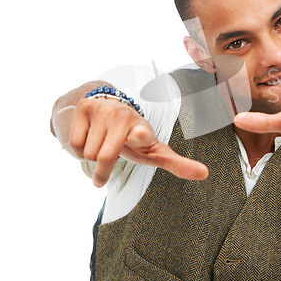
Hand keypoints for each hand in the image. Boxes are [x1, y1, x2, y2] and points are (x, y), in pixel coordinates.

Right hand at [69, 98, 208, 186]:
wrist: (110, 111)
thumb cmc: (135, 139)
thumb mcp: (154, 152)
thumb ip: (177, 164)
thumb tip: (206, 174)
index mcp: (143, 129)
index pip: (141, 133)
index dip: (140, 135)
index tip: (140, 135)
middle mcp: (125, 116)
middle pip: (103, 158)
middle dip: (101, 172)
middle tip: (103, 174)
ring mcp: (105, 109)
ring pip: (86, 153)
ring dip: (90, 157)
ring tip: (101, 146)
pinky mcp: (85, 106)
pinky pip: (73, 144)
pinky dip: (77, 149)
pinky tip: (89, 138)